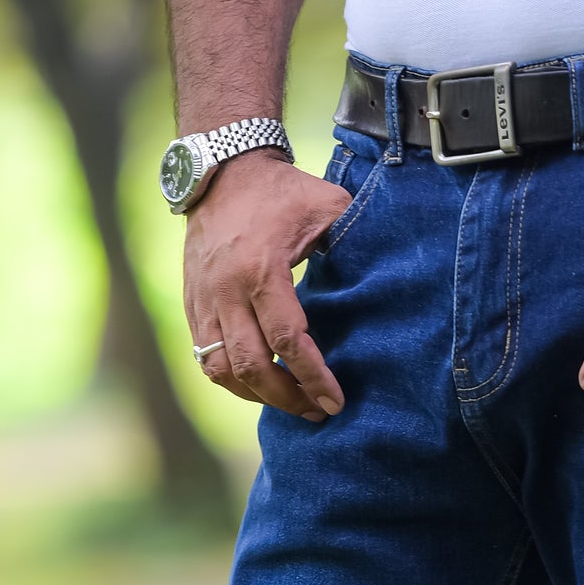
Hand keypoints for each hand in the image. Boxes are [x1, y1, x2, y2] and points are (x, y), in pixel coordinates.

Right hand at [184, 150, 351, 420]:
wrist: (222, 171)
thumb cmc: (282, 192)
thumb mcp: (327, 205)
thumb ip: (357, 239)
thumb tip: (392, 273)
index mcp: (261, 270)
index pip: (288, 340)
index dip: (313, 377)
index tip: (335, 401)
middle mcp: (225, 290)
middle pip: (252, 366)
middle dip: (287, 398)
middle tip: (317, 412)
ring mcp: (202, 300)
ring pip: (222, 370)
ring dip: (257, 395)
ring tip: (291, 403)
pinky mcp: (191, 305)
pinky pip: (205, 358)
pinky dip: (232, 379)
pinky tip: (260, 386)